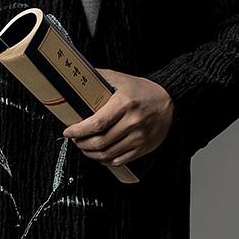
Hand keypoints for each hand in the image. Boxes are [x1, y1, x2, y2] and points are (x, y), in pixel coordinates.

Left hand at [61, 69, 175, 166]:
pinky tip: (99, 155)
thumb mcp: (121, 79)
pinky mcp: (143, 147)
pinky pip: (120, 160)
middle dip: (82, 143)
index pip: (96, 123)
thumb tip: (78, 76)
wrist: (170, 100)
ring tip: (84, 147)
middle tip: (75, 140)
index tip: (68, 132)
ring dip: (91, 154)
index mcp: (125, 103)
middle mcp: (133, 122)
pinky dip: (105, 161)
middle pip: (100, 141)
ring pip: (108, 154)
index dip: (78, 131)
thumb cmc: (143, 90)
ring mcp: (139, 137)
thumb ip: (100, 77)